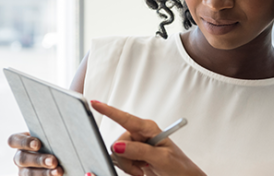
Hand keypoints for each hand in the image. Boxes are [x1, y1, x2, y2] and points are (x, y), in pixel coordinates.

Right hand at [7, 132, 62, 175]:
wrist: (59, 154)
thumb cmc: (54, 141)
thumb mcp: (49, 137)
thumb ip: (50, 136)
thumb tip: (61, 135)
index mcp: (20, 141)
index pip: (13, 140)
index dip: (24, 142)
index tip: (37, 144)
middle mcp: (19, 156)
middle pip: (22, 159)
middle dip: (39, 160)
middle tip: (53, 161)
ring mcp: (23, 170)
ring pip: (28, 173)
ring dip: (44, 172)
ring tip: (58, 171)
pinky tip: (56, 175)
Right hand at [90, 100, 206, 175]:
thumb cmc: (179, 167)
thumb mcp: (161, 158)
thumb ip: (139, 150)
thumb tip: (118, 145)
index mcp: (149, 128)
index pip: (125, 118)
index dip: (108, 110)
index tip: (94, 104)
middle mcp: (141, 134)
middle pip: (118, 142)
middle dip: (125, 158)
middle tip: (140, 167)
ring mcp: (137, 145)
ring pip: (117, 154)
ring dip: (128, 165)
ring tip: (142, 169)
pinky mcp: (134, 156)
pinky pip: (121, 161)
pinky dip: (128, 169)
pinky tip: (140, 170)